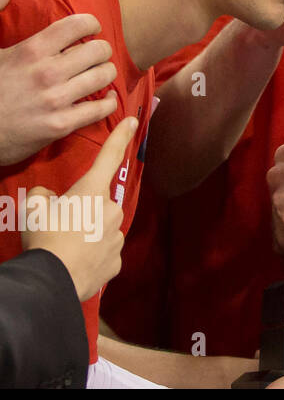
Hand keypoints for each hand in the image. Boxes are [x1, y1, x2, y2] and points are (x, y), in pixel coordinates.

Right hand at [0, 0, 117, 164]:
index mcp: (31, 50)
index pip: (78, 25)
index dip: (91, 24)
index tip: (92, 30)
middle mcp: (46, 72)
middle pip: (98, 50)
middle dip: (102, 50)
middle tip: (97, 55)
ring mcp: (55, 99)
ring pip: (104, 76)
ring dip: (107, 73)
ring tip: (101, 74)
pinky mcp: (60, 125)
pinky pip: (101, 108)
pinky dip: (110, 102)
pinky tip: (106, 99)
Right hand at [22, 115, 133, 299]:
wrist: (54, 277)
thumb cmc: (45, 236)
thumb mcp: (32, 208)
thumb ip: (44, 196)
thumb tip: (51, 199)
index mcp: (93, 191)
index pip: (108, 157)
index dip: (121, 137)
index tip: (134, 121)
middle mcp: (112, 210)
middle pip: (98, 205)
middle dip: (82, 212)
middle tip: (60, 227)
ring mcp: (117, 237)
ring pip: (102, 230)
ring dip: (87, 235)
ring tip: (65, 249)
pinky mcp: (117, 261)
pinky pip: (104, 253)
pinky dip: (92, 257)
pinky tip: (77, 263)